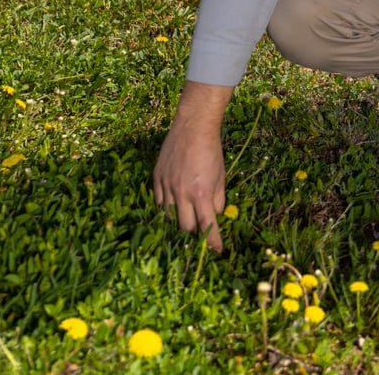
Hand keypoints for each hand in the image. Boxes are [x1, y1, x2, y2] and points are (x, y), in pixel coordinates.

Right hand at [153, 80, 232, 251]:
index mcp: (201, 193)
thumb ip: (218, 199)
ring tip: (186, 216)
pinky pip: (158, 202)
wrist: (193, 127)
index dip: (213, 241)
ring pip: (169, 216)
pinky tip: (173, 204)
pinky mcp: (156, 178)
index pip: (208, 226)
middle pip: (185, 227)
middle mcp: (182, 193)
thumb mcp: (221, 176)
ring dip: (179, 219)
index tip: (217, 251)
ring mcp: (166, 186)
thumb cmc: (212, 151)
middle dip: (194, 232)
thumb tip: (214, 217)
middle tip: (201, 228)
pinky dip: (166, 207)